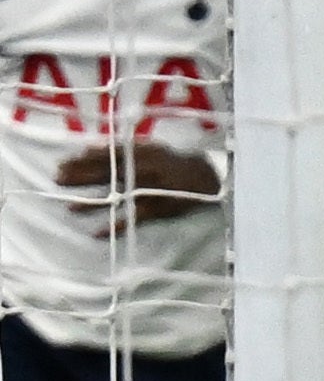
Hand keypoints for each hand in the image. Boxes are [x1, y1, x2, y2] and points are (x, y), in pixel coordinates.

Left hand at [52, 141, 217, 234]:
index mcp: (144, 152)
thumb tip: (90, 147)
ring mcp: (153, 190)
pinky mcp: (159, 209)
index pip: (109, 153)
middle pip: (108, 172)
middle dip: (81, 175)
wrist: (208, 178)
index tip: (64, 161)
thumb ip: (125, 149)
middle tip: (58, 178)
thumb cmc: (172, 162)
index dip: (85, 158)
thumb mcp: (151, 148)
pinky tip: (97, 233)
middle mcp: (147, 169)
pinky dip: (117, 226)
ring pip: (117, 195)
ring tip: (70, 207)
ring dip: (93, 202)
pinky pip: (134, 219)